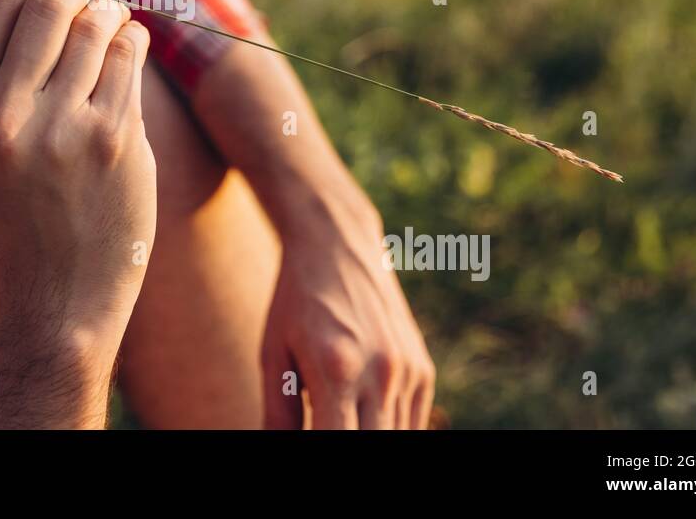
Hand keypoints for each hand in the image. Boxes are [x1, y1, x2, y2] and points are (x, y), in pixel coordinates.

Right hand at [0, 0, 155, 425]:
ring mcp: (61, 129)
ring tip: (114, 20)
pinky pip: (129, 59)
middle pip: (48, 5)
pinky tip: (131, 47)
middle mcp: (3, 117)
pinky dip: (133, 41)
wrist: (52, 297)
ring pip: (97, 27)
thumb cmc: (19, 210)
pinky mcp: (113, 142)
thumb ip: (3, 72)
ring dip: (112, 12)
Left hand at [261, 200, 435, 428]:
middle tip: (327, 424)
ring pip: (396, 436)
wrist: (338, 246)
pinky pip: (411, 421)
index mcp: (336, 368)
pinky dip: (389, 428)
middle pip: (374, 444)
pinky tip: (363, 415)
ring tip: (342, 413)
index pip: (338, 442)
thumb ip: (278, 414)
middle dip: (348, 442)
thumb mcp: (274, 354)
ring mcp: (407, 371)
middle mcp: (380, 371)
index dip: (321, 450)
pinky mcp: (422, 369)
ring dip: (369, 435)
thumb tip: (277, 449)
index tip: (312, 435)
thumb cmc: (295, 302)